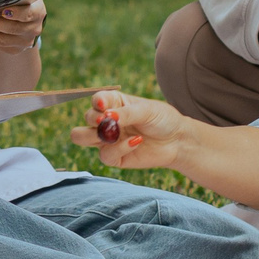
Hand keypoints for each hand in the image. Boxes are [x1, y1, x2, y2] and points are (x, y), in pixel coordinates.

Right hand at [67, 89, 188, 171]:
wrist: (178, 141)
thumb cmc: (162, 120)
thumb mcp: (146, 110)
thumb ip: (125, 113)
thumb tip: (106, 117)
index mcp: (113, 103)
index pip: (96, 100)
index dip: (97, 102)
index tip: (104, 106)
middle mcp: (106, 121)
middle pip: (84, 119)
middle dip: (93, 120)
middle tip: (106, 122)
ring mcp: (108, 139)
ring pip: (81, 138)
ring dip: (95, 136)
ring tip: (115, 134)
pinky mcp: (114, 157)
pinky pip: (105, 155)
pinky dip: (120, 148)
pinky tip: (136, 142)